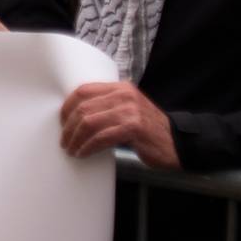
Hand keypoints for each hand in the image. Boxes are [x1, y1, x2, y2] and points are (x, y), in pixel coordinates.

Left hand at [60, 81, 177, 166]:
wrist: (178, 143)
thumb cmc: (148, 131)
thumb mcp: (129, 110)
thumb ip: (108, 107)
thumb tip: (75, 118)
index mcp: (121, 88)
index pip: (84, 90)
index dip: (67, 106)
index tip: (62, 122)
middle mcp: (125, 95)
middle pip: (83, 108)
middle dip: (68, 127)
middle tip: (64, 141)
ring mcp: (130, 111)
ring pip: (89, 123)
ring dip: (75, 139)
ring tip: (71, 149)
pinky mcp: (134, 128)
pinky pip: (101, 137)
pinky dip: (88, 147)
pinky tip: (83, 153)